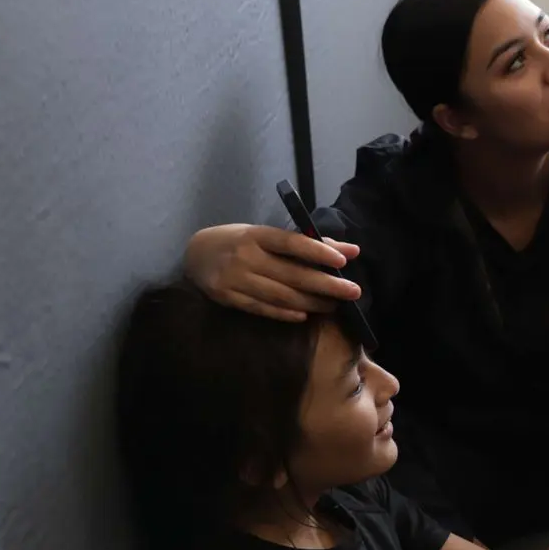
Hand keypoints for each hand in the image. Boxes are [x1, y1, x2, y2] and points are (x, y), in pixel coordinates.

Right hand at [184, 223, 362, 321]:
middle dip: (326, 284)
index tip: (343, 261)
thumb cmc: (241, 242)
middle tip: (353, 291)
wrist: (195, 253)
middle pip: (291, 274)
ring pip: (280, 295)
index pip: (291, 243)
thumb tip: (352, 250)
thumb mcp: (268, 235)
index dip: (318, 252)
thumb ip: (309, 243)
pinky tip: (305, 314)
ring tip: (335, 305)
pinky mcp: (227, 297)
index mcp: (256, 235)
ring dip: (312, 302)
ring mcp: (234, 278)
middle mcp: (244, 256)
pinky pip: (262, 308)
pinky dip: (285, 313)